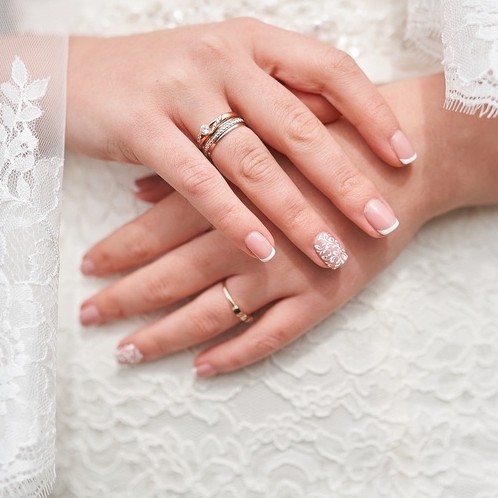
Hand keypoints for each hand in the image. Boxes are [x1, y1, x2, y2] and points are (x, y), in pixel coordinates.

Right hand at [66, 19, 416, 269]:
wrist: (66, 73)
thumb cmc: (160, 76)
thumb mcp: (222, 66)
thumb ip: (276, 88)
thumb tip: (347, 120)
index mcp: (251, 37)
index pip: (330, 67)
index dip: (372, 112)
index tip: (406, 155)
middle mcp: (221, 55)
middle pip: (299, 123)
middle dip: (346, 178)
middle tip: (383, 219)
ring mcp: (180, 88)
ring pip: (252, 160)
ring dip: (296, 212)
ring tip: (332, 251)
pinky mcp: (141, 125)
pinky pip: (197, 182)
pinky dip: (235, 219)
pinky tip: (264, 250)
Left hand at [78, 122, 418, 374]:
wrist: (413, 154)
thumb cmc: (338, 131)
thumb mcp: (267, 128)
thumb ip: (205, 158)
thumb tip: (139, 188)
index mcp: (234, 186)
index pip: (159, 227)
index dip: (119, 249)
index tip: (84, 266)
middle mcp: (253, 232)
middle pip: (174, 273)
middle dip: (125, 297)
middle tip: (87, 316)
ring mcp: (288, 270)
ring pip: (212, 311)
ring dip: (165, 334)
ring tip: (126, 352)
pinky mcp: (324, 297)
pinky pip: (271, 336)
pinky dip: (235, 354)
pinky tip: (202, 368)